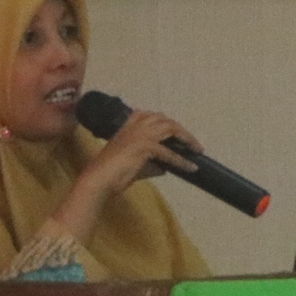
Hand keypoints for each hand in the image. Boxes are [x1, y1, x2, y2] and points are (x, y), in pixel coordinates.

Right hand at [78, 108, 201, 199]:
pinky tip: (190, 168)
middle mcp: (136, 125)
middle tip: (192, 143)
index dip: (167, 123)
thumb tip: (165, 168)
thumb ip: (150, 164)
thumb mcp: (134, 166)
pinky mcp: (145, 147)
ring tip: (197, 149)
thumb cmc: (111, 173)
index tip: (178, 133)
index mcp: (129, 125)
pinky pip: (169, 153)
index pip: (152, 116)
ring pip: (171, 129)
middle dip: (181, 131)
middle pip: (166, 121)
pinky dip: (181, 161)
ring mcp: (141, 134)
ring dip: (187, 139)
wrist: (98, 180)